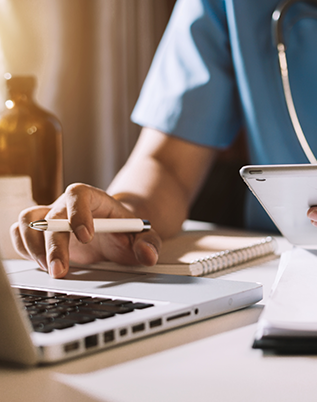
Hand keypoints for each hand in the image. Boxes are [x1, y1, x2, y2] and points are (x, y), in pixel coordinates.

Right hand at [10, 183, 160, 277]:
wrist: (115, 232)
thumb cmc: (126, 231)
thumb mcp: (144, 235)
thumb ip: (149, 243)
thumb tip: (148, 255)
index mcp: (93, 199)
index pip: (78, 194)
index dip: (77, 213)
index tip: (86, 237)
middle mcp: (67, 205)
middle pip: (51, 215)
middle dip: (54, 244)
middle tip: (61, 269)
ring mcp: (50, 217)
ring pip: (28, 221)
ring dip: (33, 247)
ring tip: (51, 268)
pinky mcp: (39, 233)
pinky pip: (20, 234)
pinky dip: (24, 250)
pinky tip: (43, 264)